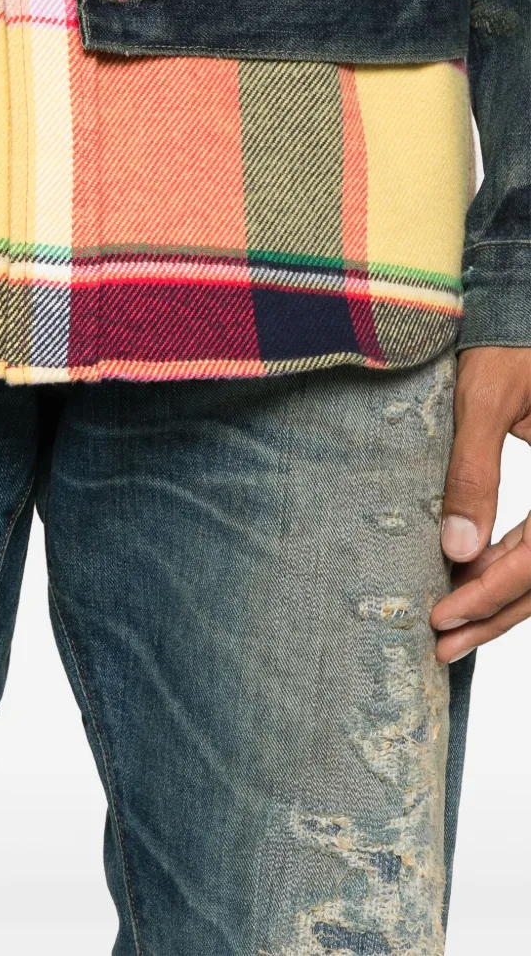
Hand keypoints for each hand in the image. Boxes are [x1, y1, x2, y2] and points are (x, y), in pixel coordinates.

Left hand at [430, 346, 530, 662]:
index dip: (492, 594)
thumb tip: (457, 550)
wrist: (523, 318)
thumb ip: (473, 469)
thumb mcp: (485, 399)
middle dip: (496, 614)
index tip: (442, 616)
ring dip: (504, 601)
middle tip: (441, 645)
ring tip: (452, 631)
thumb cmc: (507, 345)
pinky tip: (471, 583)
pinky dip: (511, 569)